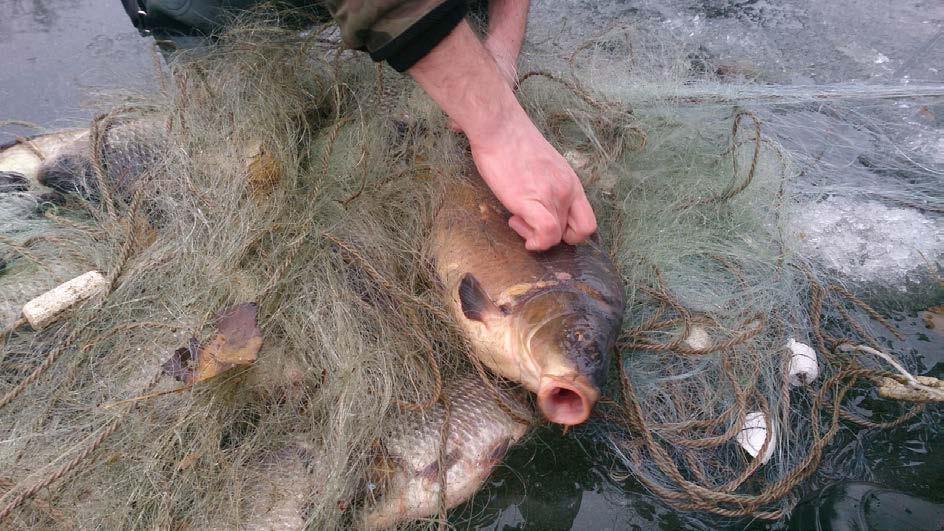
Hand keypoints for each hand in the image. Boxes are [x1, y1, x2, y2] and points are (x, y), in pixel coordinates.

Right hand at [408, 20, 596, 249]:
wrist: (499, 126)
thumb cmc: (512, 141)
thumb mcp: (542, 165)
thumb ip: (547, 183)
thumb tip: (534, 192)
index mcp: (572, 183)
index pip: (588, 223)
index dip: (570, 233)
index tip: (547, 224)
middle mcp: (567, 191)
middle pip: (571, 234)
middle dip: (548, 235)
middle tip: (527, 221)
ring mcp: (552, 196)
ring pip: (556, 237)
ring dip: (534, 235)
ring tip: (516, 217)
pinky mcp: (532, 201)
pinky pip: (546, 235)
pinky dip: (536, 242)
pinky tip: (519, 229)